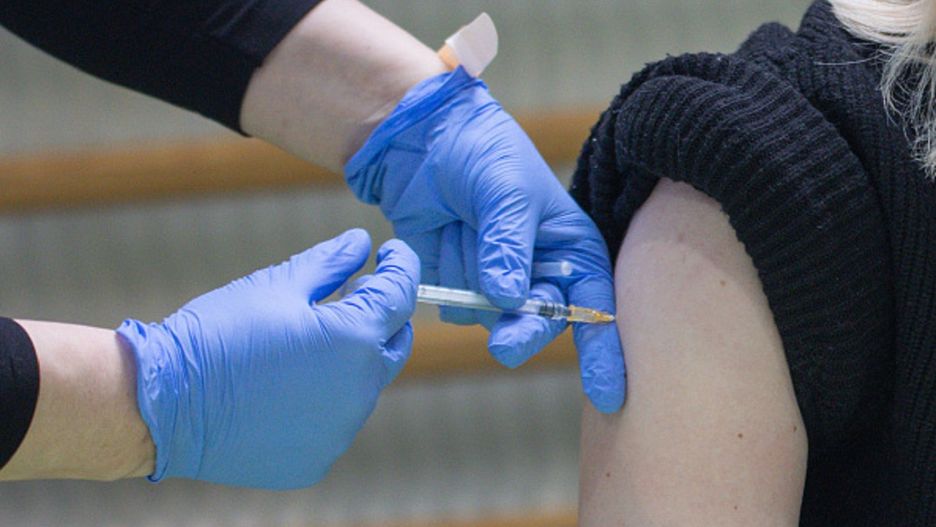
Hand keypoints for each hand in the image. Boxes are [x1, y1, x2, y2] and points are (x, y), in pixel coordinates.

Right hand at [117, 229, 418, 488]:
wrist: (163, 404)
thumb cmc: (219, 335)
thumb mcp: (277, 285)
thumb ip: (330, 263)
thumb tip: (362, 243)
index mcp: (355, 339)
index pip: (400, 295)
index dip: (401, 267)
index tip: (392, 253)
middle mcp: (359, 390)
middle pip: (393, 344)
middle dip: (381, 316)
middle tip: (351, 295)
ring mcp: (341, 430)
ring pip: (364, 385)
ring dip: (350, 360)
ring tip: (302, 345)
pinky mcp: (318, 457)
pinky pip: (336, 420)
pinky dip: (324, 399)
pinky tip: (286, 387)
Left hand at [345, 68, 624, 412]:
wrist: (425, 140)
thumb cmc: (481, 151)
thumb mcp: (505, 189)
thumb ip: (509, 245)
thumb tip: (509, 300)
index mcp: (572, 248)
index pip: (597, 305)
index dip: (604, 349)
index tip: (607, 391)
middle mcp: (542, 273)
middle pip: (545, 324)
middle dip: (526, 333)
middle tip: (506, 344)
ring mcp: (500, 284)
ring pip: (497, 321)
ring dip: (479, 293)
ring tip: (464, 231)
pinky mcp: (461, 287)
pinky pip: (459, 309)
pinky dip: (450, 286)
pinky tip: (446, 240)